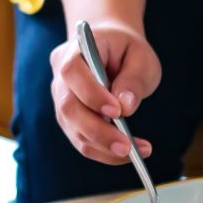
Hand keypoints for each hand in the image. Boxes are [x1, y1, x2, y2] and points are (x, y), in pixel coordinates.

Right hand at [50, 22, 160, 163]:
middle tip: (127, 147)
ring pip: (74, 130)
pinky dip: (105, 152)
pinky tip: (128, 153)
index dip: (91, 94)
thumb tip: (125, 107)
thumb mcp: (140, 57)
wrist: (111, 49)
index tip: (118, 112)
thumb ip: (133, 79)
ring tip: (137, 152)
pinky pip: (82, 141)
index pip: (72, 72)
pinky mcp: (71, 120)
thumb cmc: (126, 50)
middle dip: (98, 131)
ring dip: (104, 147)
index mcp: (75, 50)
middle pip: (69, 108)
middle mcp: (61, 78)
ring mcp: (62, 101)